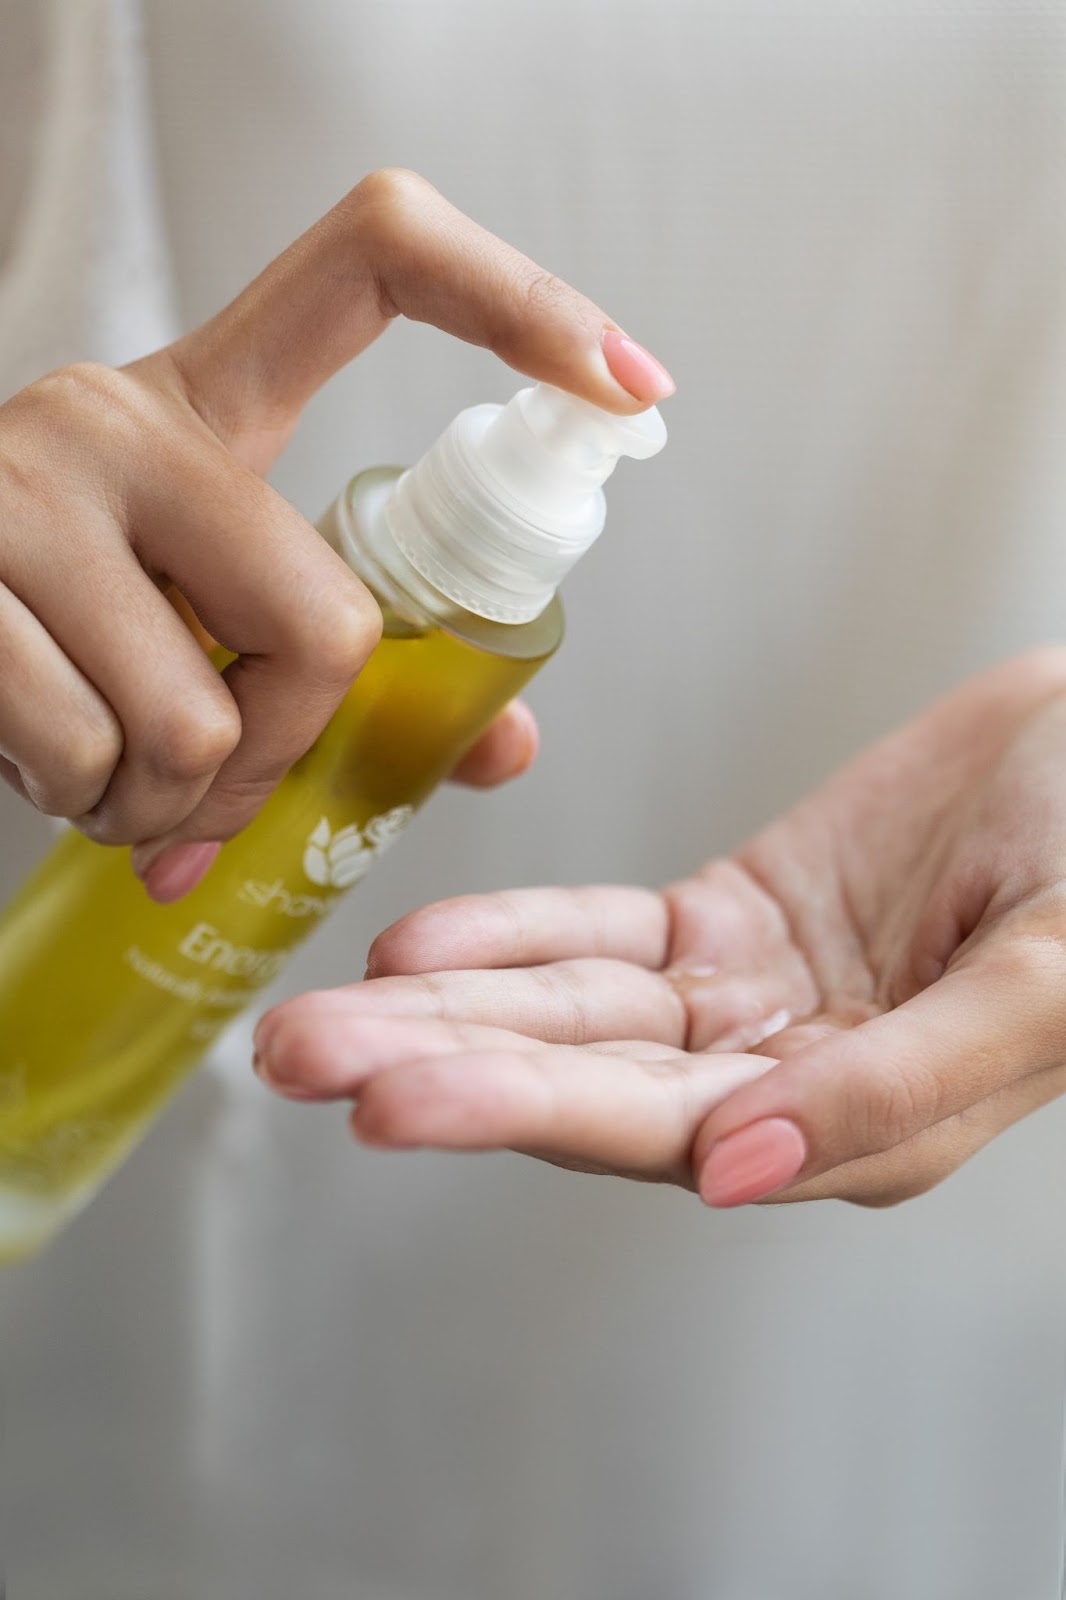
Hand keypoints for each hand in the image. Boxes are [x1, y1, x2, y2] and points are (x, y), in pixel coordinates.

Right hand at [0, 169, 672, 899]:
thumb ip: (346, 668)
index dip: (522, 302)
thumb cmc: (64, 614)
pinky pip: (88, 761)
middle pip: (328, 627)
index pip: (379, 260)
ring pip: (197, 723)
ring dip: (172, 802)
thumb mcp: (203, 605)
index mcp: (211, 396)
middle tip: (220, 779)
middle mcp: (119, 414)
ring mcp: (23, 487)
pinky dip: (93, 814)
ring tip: (116, 774)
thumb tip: (507, 747)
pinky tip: (54, 770)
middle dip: (287, 755)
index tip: (633, 383)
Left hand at [255, 649, 1065, 1207]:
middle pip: (584, 1081)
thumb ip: (896, 1084)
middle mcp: (783, 1080)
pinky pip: (607, 930)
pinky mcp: (734, 917)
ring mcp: (750, 997)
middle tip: (300, 1057)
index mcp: (858, 1127)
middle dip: (439, 1067)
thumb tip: (735, 1169)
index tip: (396, 1100)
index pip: (659, 1131)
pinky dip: (519, 932)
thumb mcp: (1041, 979)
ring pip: (573, 1009)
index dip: (523, 1111)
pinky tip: (426, 941)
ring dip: (446, 1006)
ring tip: (317, 1016)